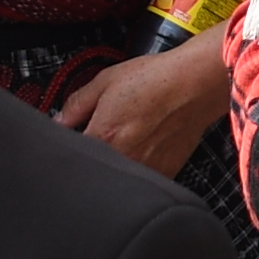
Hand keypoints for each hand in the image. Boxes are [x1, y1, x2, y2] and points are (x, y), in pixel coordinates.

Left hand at [58, 37, 227, 177]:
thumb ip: (76, 105)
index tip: (73, 137)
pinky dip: (138, 166)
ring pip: (117, 176)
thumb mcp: (106, 81)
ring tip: (130, 136)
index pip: (69, 156)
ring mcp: (145, 171)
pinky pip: (141, 178)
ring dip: (116, 162)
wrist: (199, 82)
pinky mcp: (165, 174)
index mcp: (102, 138)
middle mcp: (123, 160)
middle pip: (93, 169)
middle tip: (105, 131)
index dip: (69, 145)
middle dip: (93, 153)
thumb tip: (59, 122)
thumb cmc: (157, 79)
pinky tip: (146, 144)